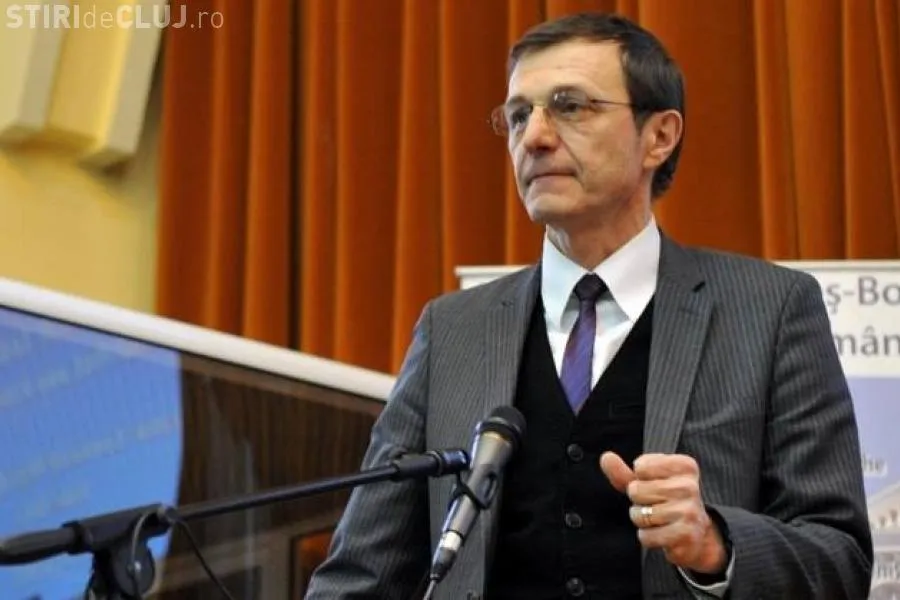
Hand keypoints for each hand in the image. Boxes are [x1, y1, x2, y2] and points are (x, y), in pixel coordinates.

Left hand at [599, 451, 726, 574]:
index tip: (657, 486)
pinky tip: (664, 535)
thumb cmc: (667, 503)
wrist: (696, 537)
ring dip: (643, 520)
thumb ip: (624, 472)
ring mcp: (689, 511)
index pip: (641, 466)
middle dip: (639, 502)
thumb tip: (606, 457)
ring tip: (661, 520)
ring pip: (639, 514)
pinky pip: (645, 536)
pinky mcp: (685, 535)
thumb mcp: (647, 484)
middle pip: (636, 490)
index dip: (640, 480)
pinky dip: (648, 538)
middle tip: (658, 506)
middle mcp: (690, 486)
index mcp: (685, 466)